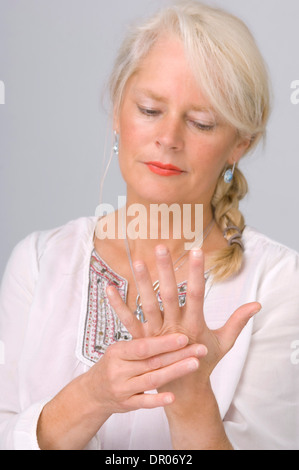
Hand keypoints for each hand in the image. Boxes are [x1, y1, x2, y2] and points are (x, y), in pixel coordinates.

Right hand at [84, 332, 207, 415]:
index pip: (143, 346)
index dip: (164, 342)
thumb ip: (141, 341)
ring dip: (175, 372)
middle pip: (152, 362)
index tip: (184, 337)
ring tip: (195, 364)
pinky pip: (144, 403)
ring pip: (152, 381)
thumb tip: (167, 319)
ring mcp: (122, 389)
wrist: (93, 392)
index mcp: (118, 352)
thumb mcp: (120, 349)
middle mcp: (118, 370)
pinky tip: (173, 397)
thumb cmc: (114, 364)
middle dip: (178, 355)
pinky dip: (158, 400)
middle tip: (200, 349)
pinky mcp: (126, 405)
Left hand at [107, 246, 260, 387]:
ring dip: (143, 283)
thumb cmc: (204, 363)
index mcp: (195, 326)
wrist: (183, 391)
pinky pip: (128, 322)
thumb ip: (237, 321)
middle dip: (166, 270)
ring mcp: (155, 335)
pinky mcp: (141, 342)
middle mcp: (174, 328)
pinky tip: (109, 288)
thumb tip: (256, 304)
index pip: (198, 294)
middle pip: (170, 295)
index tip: (197, 251)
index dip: (197, 273)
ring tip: (137, 261)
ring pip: (148, 305)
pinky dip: (118, 305)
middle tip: (161, 247)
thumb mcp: (224, 342)